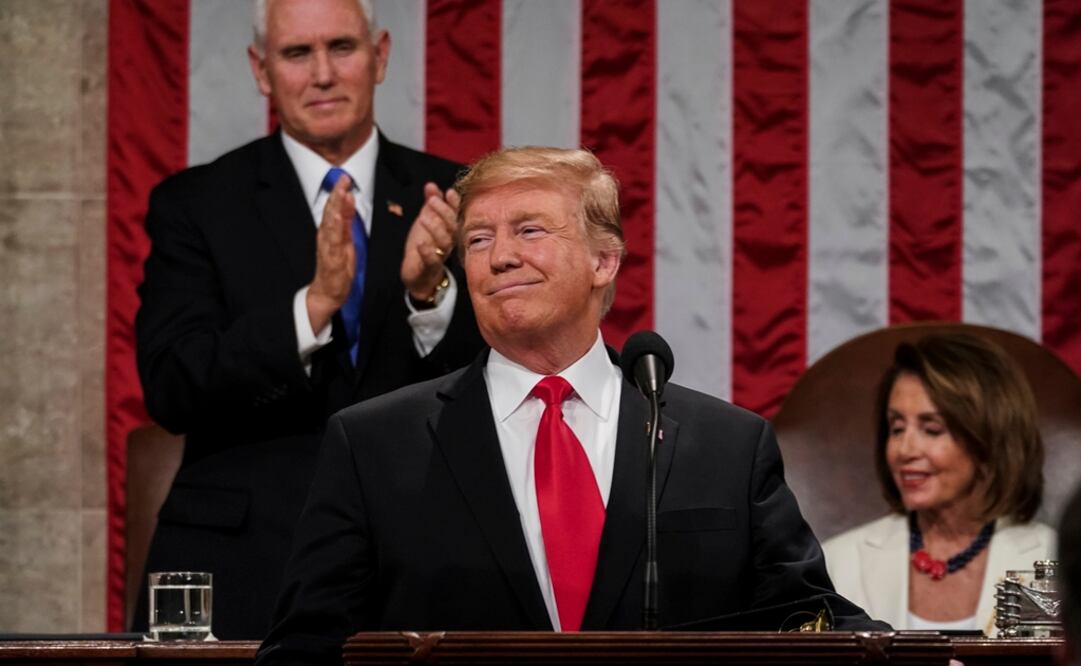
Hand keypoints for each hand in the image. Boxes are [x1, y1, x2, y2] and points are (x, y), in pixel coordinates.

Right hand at [307, 175, 355, 333]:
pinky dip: (335, 229)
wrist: (329, 291)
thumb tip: (349, 205)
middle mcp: (326, 236)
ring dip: (336, 207)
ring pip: (331, 223)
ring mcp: (328, 247)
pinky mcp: (331, 258)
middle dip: (337, 194)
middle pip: (331, 211)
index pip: (334, 208)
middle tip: (343, 178)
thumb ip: (346, 223)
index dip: (339, 193)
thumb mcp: (346, 242)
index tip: (345, 178)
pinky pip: (333, 242)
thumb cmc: (337, 267)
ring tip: (341, 193)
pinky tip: (337, 218)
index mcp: (330, 231)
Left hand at [401, 183, 459, 300]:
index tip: (449, 192)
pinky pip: (432, 260)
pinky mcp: (430, 267)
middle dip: (444, 212)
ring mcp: (440, 255)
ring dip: (436, 229)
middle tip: (432, 201)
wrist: (419, 275)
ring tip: (424, 218)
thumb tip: (431, 185)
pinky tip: (421, 244)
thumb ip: (430, 203)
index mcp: (448, 229)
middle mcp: (448, 242)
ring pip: (444, 242)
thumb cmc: (424, 246)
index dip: (454, 203)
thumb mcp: (426, 221)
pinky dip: (427, 252)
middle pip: (453, 226)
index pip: (455, 214)